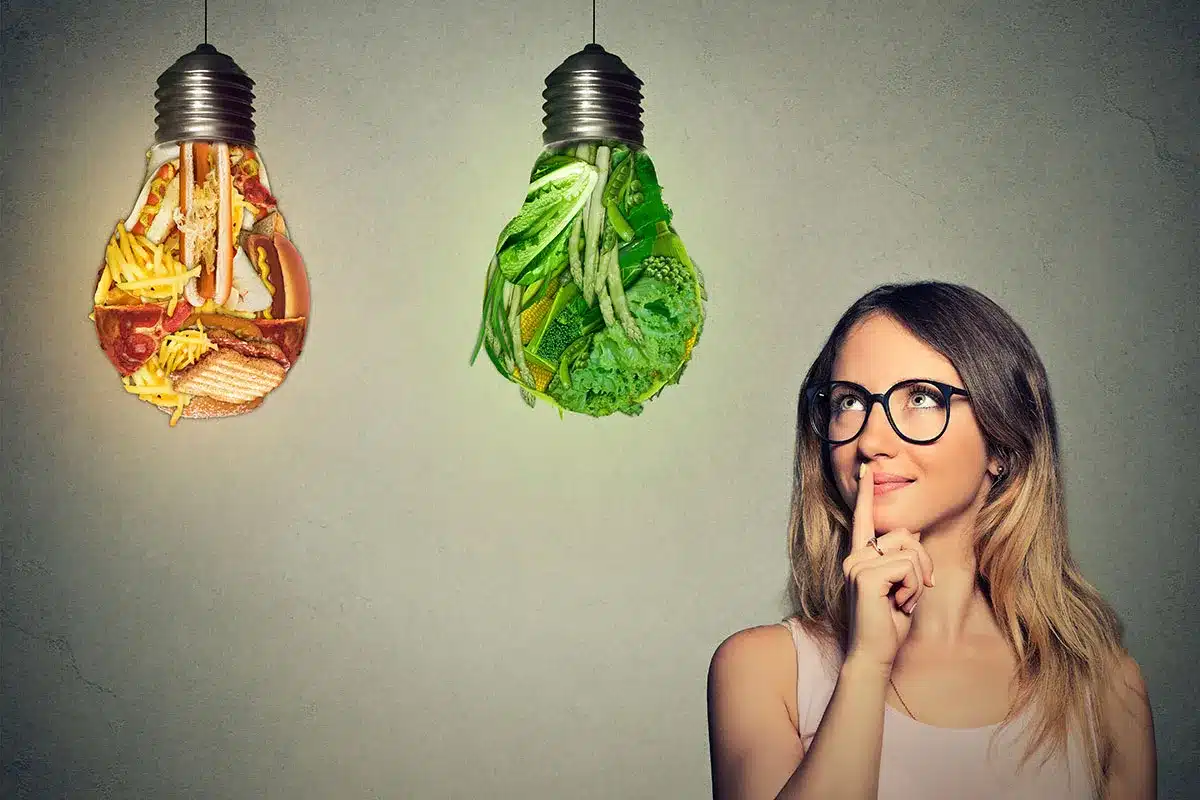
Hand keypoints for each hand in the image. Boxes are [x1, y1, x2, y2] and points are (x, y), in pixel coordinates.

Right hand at [842, 463, 934, 670]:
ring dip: (917, 579)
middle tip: (914, 591)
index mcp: (860, 556)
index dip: (865, 494)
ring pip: (909, 551)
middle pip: (904, 534)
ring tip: (903, 601)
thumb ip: (901, 558)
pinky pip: (907, 567)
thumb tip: (911, 532)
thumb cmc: (888, 623)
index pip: (863, 519)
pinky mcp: (864, 576)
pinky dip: (913, 588)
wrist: (875, 653)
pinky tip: (900, 604)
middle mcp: (854, 556)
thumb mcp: (900, 585)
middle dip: (921, 562)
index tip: (865, 470)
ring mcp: (856, 565)